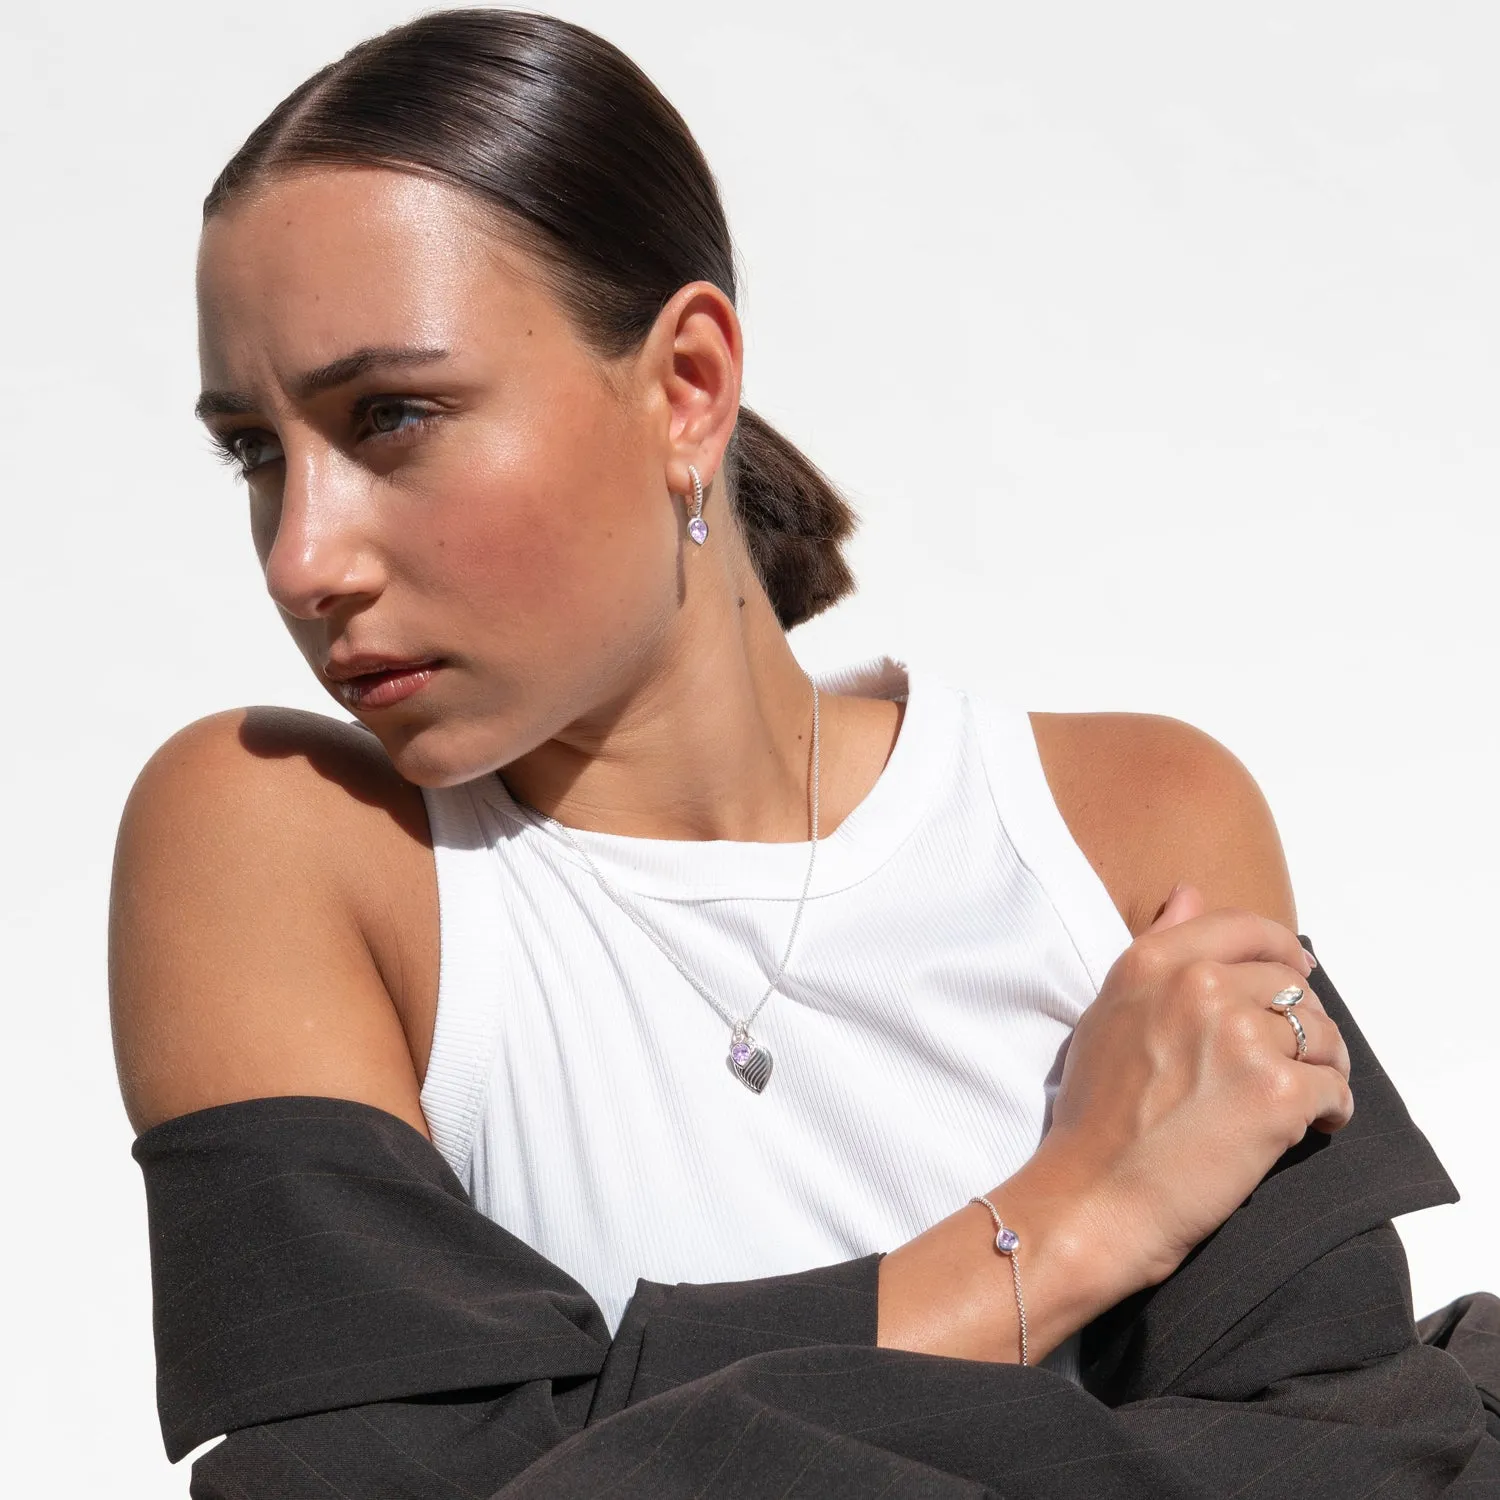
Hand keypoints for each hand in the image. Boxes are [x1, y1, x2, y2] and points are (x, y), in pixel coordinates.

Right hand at [1022, 884, 1352, 1303]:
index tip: (1295, 975)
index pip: (1248, 929)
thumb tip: (1190, 893)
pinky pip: (1335, 1088)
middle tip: (1287, 1062)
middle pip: (1293, 986)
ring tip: (1299, 1098)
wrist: (1094, 1196)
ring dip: (1323, 1067)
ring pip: (1323, 1035)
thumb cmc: (1096, 1115)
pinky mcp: (1276, 1092)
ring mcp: (1241, 1036)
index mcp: (1155, 961)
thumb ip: (1159, 947)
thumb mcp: (1110, 1011)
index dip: (1282, 953)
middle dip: (1300, 1024)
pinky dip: (1331, 1110)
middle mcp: (1200, 986)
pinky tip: (1308, 1126)